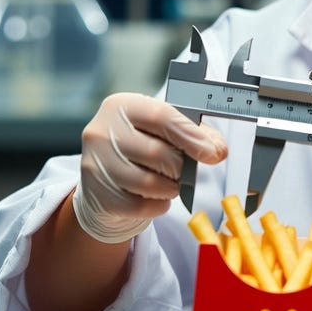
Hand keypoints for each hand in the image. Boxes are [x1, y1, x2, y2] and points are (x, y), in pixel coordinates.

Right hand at [72, 93, 227, 243]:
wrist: (108, 179)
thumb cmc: (143, 148)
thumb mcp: (166, 131)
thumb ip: (196, 134)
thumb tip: (217, 150)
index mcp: (121, 105)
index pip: (161, 116)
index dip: (191, 136)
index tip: (212, 153)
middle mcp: (101, 131)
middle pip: (156, 153)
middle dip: (180, 167)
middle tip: (185, 171)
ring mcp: (94, 164)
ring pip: (147, 183)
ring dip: (170, 187)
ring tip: (170, 183)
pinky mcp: (96, 194)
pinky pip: (138, 206)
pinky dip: (156, 205)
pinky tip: (157, 197)